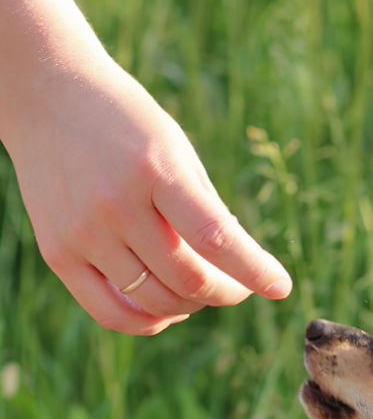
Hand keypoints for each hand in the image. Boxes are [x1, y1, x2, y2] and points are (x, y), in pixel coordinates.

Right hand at [4, 56, 291, 334]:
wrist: (46, 97)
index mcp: (154, 168)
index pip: (215, 237)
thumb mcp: (176, 149)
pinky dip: (149, 321)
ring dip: (190, 305)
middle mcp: (114, 203)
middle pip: (187, 280)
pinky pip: (113, 314)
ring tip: (199, 288)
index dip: (254, 270)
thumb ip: (205, 208)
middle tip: (237, 285)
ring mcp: (82, 232)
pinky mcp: (58, 253)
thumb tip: (241, 270)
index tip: (281, 286)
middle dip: (225, 292)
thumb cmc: (126, 125)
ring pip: (154, 302)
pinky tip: (168, 307)